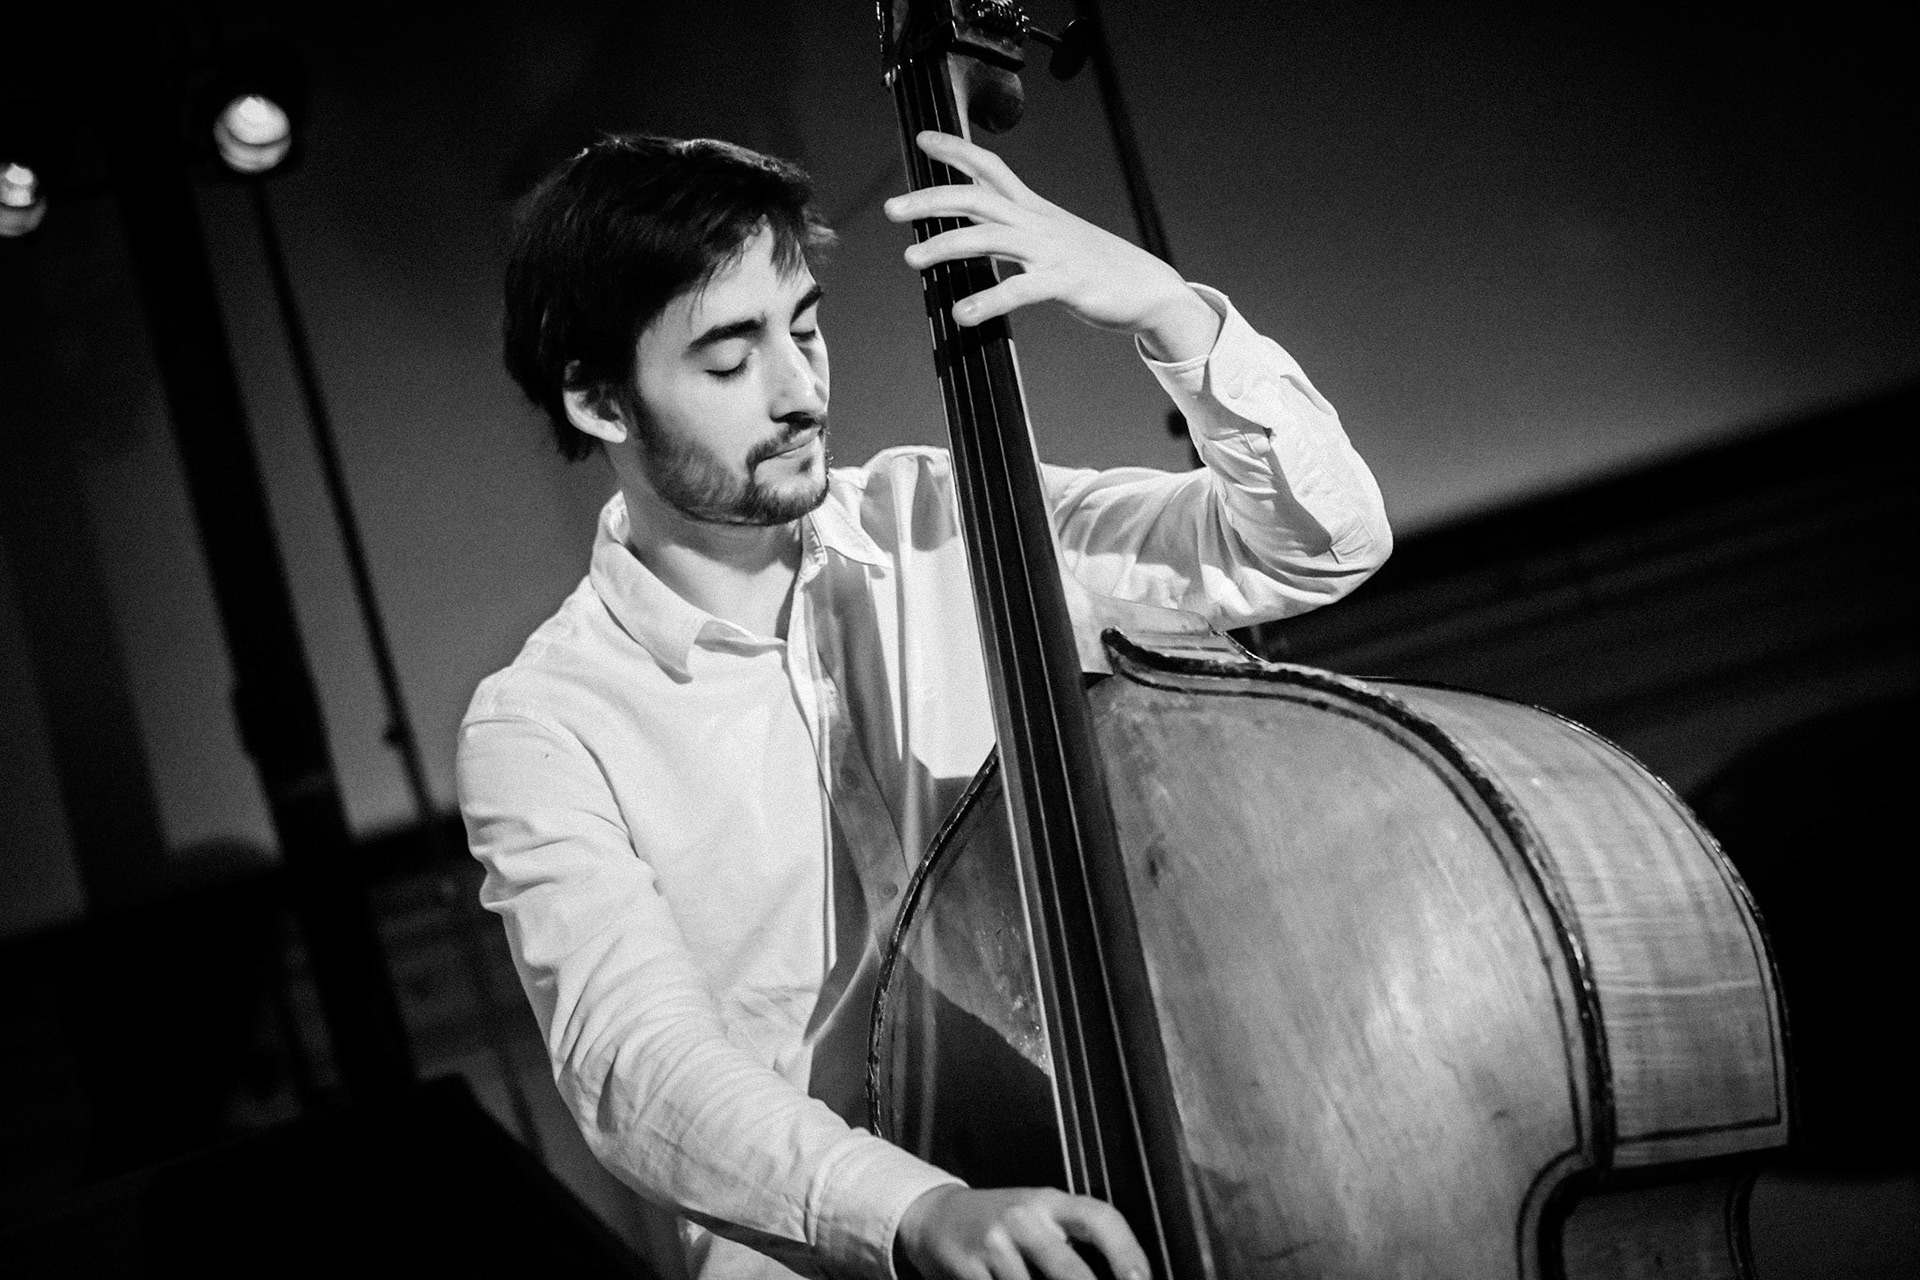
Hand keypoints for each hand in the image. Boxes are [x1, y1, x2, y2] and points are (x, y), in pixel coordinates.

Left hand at [883, 131, 1220, 363]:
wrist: (1149, 289)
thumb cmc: (1097, 268)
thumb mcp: (1053, 240)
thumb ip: (1015, 233)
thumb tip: (976, 235)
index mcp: (1034, 210)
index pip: (990, 168)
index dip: (955, 150)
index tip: (921, 140)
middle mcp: (1037, 223)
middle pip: (976, 197)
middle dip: (930, 199)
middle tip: (891, 209)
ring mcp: (1050, 251)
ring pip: (987, 238)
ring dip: (945, 246)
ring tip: (912, 259)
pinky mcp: (1064, 282)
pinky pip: (1018, 289)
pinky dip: (987, 300)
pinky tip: (962, 314)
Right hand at [894, 1184, 1151, 1279]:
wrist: (935, 1216)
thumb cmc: (1001, 1223)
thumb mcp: (1038, 1217)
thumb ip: (1071, 1240)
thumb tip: (1121, 1275)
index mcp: (1051, 1202)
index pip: (1100, 1218)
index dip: (1127, 1251)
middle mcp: (1025, 1217)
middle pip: (1069, 1269)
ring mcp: (995, 1243)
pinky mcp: (969, 1267)